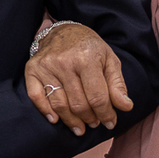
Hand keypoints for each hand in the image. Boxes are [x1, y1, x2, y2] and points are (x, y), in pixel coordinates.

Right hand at [23, 23, 133, 137]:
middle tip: (95, 123)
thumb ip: (118, 85)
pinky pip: (36, 97)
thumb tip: (126, 107)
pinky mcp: (32, 69)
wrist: (63, 31)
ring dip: (71, 121)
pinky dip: (46, 111)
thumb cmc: (90, 48)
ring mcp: (46, 66)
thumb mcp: (110, 60)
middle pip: (78, 104)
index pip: (97, 97)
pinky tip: (56, 120)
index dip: (106, 114)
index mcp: (87, 58)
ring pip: (59, 105)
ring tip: (80, 127)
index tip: (110, 122)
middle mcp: (64, 62)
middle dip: (90, 119)